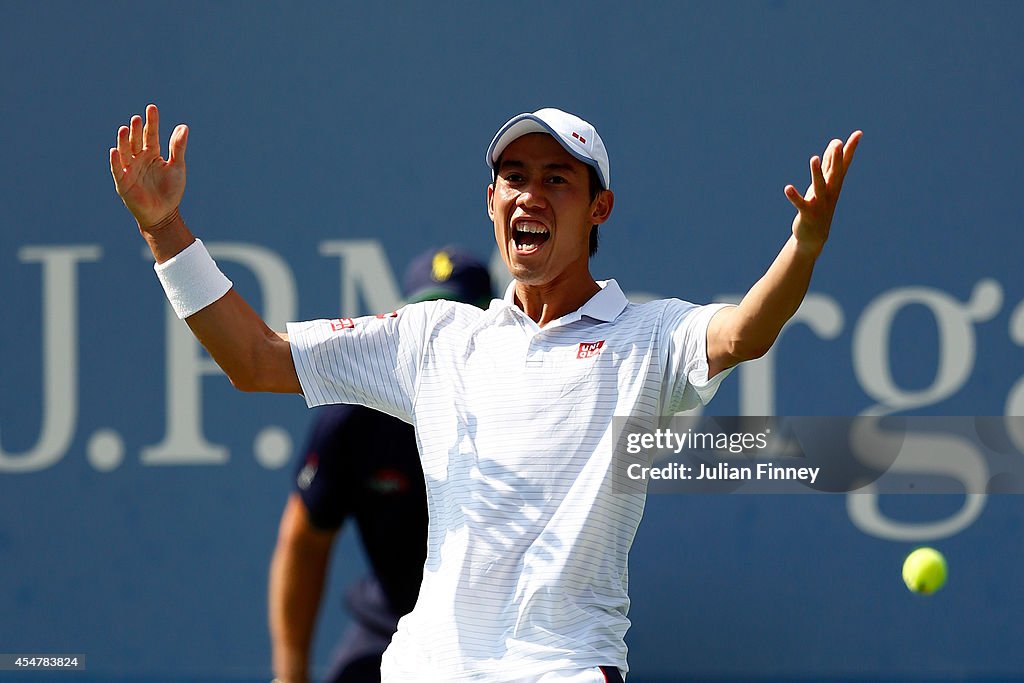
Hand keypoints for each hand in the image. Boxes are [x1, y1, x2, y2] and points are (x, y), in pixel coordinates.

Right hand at [109, 104, 188, 229]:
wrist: (164, 214)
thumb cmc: (171, 191)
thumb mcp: (177, 167)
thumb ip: (178, 147)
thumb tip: (183, 127)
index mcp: (152, 154)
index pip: (150, 134)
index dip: (151, 122)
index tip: (152, 108)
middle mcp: (138, 159)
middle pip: (136, 140)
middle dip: (136, 130)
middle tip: (137, 118)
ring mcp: (129, 169)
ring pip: (125, 151)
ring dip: (124, 141)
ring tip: (125, 128)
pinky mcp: (123, 182)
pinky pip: (117, 169)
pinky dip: (115, 161)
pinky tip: (114, 150)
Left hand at [784, 130, 861, 255]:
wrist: (814, 236)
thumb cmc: (819, 205)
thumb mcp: (825, 183)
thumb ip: (829, 164)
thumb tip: (835, 143)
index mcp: (834, 184)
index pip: (844, 164)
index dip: (851, 149)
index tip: (858, 133)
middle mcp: (830, 192)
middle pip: (835, 173)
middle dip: (836, 158)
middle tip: (837, 143)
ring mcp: (820, 203)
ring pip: (819, 186)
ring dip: (816, 173)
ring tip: (814, 158)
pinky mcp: (808, 213)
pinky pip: (801, 203)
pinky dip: (794, 196)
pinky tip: (787, 188)